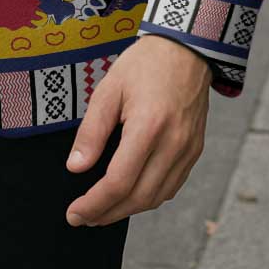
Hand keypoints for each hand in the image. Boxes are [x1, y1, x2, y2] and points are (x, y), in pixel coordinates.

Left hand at [64, 34, 210, 225]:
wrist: (185, 49)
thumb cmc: (144, 64)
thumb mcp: (109, 89)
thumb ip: (92, 131)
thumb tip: (76, 168)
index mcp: (148, 126)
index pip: (119, 181)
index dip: (94, 203)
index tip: (74, 213)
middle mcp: (173, 144)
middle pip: (139, 197)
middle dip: (108, 214)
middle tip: (83, 218)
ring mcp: (188, 149)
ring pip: (157, 197)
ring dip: (128, 210)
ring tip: (102, 211)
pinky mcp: (195, 150)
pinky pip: (172, 186)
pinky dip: (149, 198)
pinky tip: (130, 195)